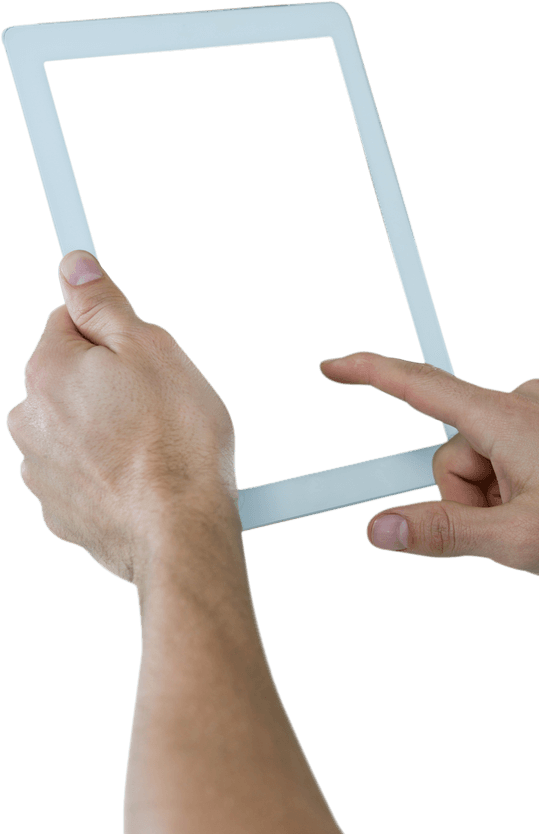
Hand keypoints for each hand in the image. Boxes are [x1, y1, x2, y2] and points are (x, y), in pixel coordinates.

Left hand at [6, 251, 238, 584]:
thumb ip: (105, 306)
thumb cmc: (178, 449)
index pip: (66, 324)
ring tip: (154, 451)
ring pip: (75, 433)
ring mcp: (41, 473)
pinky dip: (107, 477)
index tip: (137, 354)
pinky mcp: (60, 514)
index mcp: (47, 372)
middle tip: (156, 408)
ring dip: (107, 434)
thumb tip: (75, 269)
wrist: (182, 535)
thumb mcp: (153, 350)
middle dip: (108, 389)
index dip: (112, 335)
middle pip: (69, 383)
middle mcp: (31, 422)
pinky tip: (142, 482)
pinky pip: (82, 478)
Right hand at [319, 351, 538, 586]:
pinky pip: (511, 457)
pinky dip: (518, 488)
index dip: (369, 374)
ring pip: (482, 462)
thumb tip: (381, 529)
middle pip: (451, 453)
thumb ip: (443, 535)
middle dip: (469, 499)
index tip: (333, 366)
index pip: (419, 386)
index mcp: (508, 418)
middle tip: (517, 527)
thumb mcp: (520, 541)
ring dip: (497, 499)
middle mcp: (525, 403)